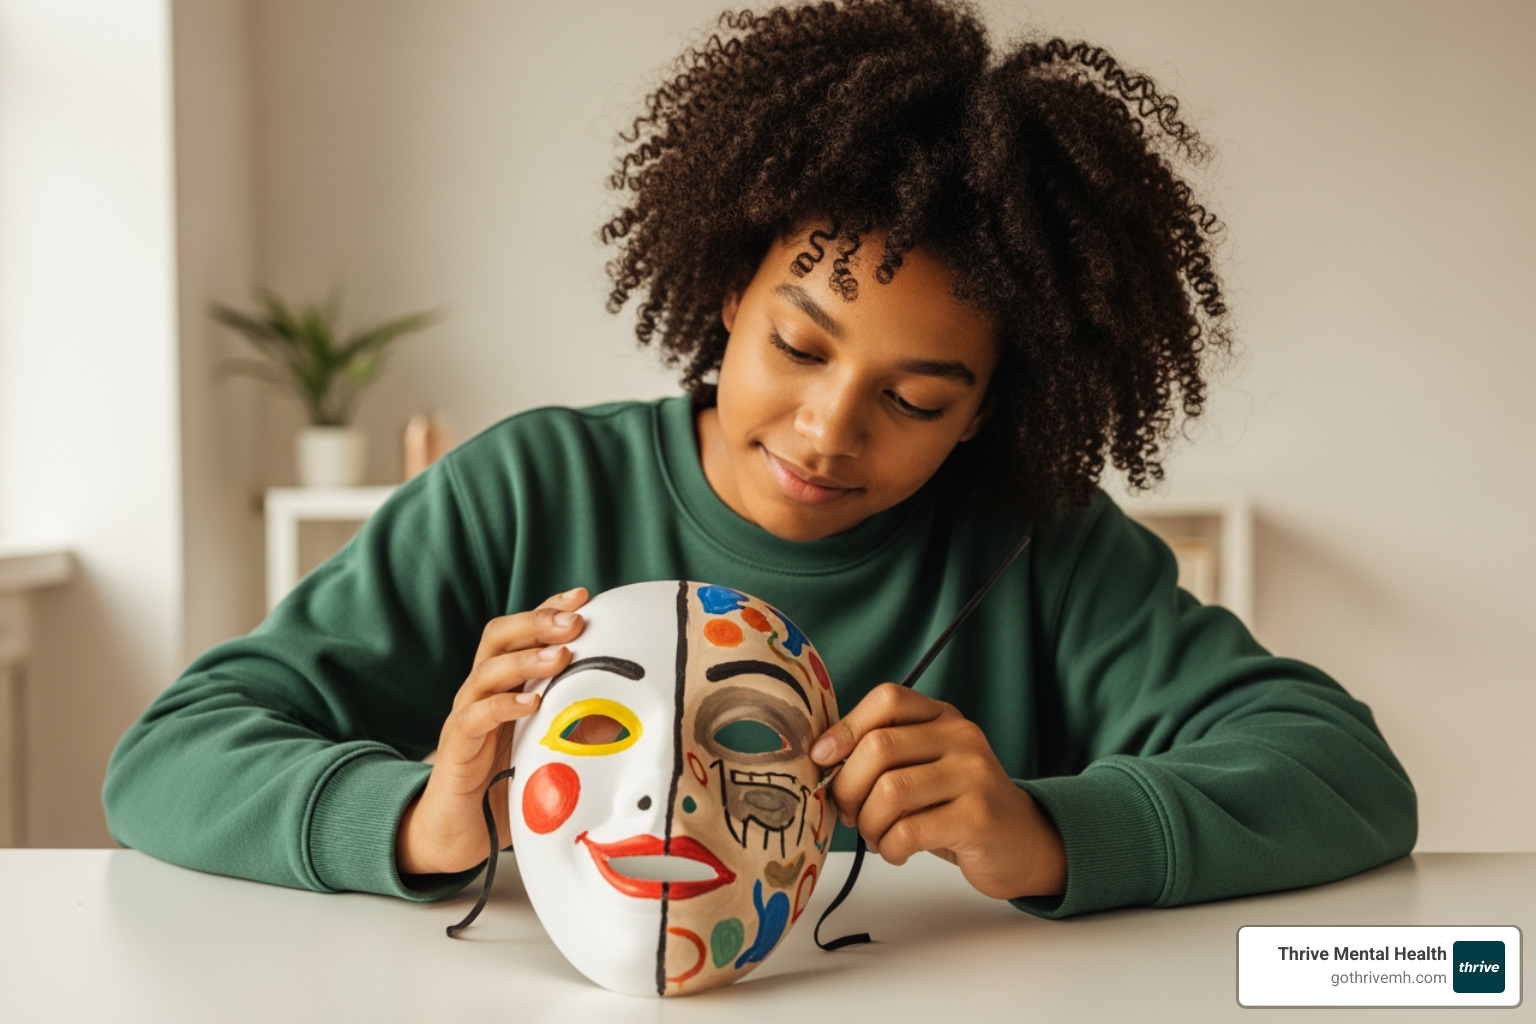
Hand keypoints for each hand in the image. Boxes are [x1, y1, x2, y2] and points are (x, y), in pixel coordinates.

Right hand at [395, 587, 587, 876]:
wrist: (458, 832)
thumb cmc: (508, 786)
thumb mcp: (551, 748)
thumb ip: (579, 727)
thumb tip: (634, 714)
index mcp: (505, 684)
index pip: (522, 632)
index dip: (549, 609)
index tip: (584, 596)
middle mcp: (481, 692)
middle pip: (499, 636)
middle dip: (537, 621)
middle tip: (575, 619)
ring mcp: (465, 717)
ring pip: (487, 670)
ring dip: (526, 658)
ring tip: (561, 655)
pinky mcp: (456, 748)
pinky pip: (474, 717)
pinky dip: (503, 704)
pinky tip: (532, 702)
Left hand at [811, 682, 1066, 899]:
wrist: (1023, 842)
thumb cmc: (959, 806)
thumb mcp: (927, 766)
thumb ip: (885, 755)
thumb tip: (821, 759)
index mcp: (943, 717)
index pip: (887, 700)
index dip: (844, 727)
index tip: (822, 758)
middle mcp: (961, 738)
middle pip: (879, 748)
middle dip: (847, 787)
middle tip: (848, 813)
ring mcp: (974, 776)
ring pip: (890, 792)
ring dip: (868, 823)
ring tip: (876, 836)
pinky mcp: (978, 818)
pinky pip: (909, 831)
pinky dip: (889, 847)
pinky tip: (897, 851)